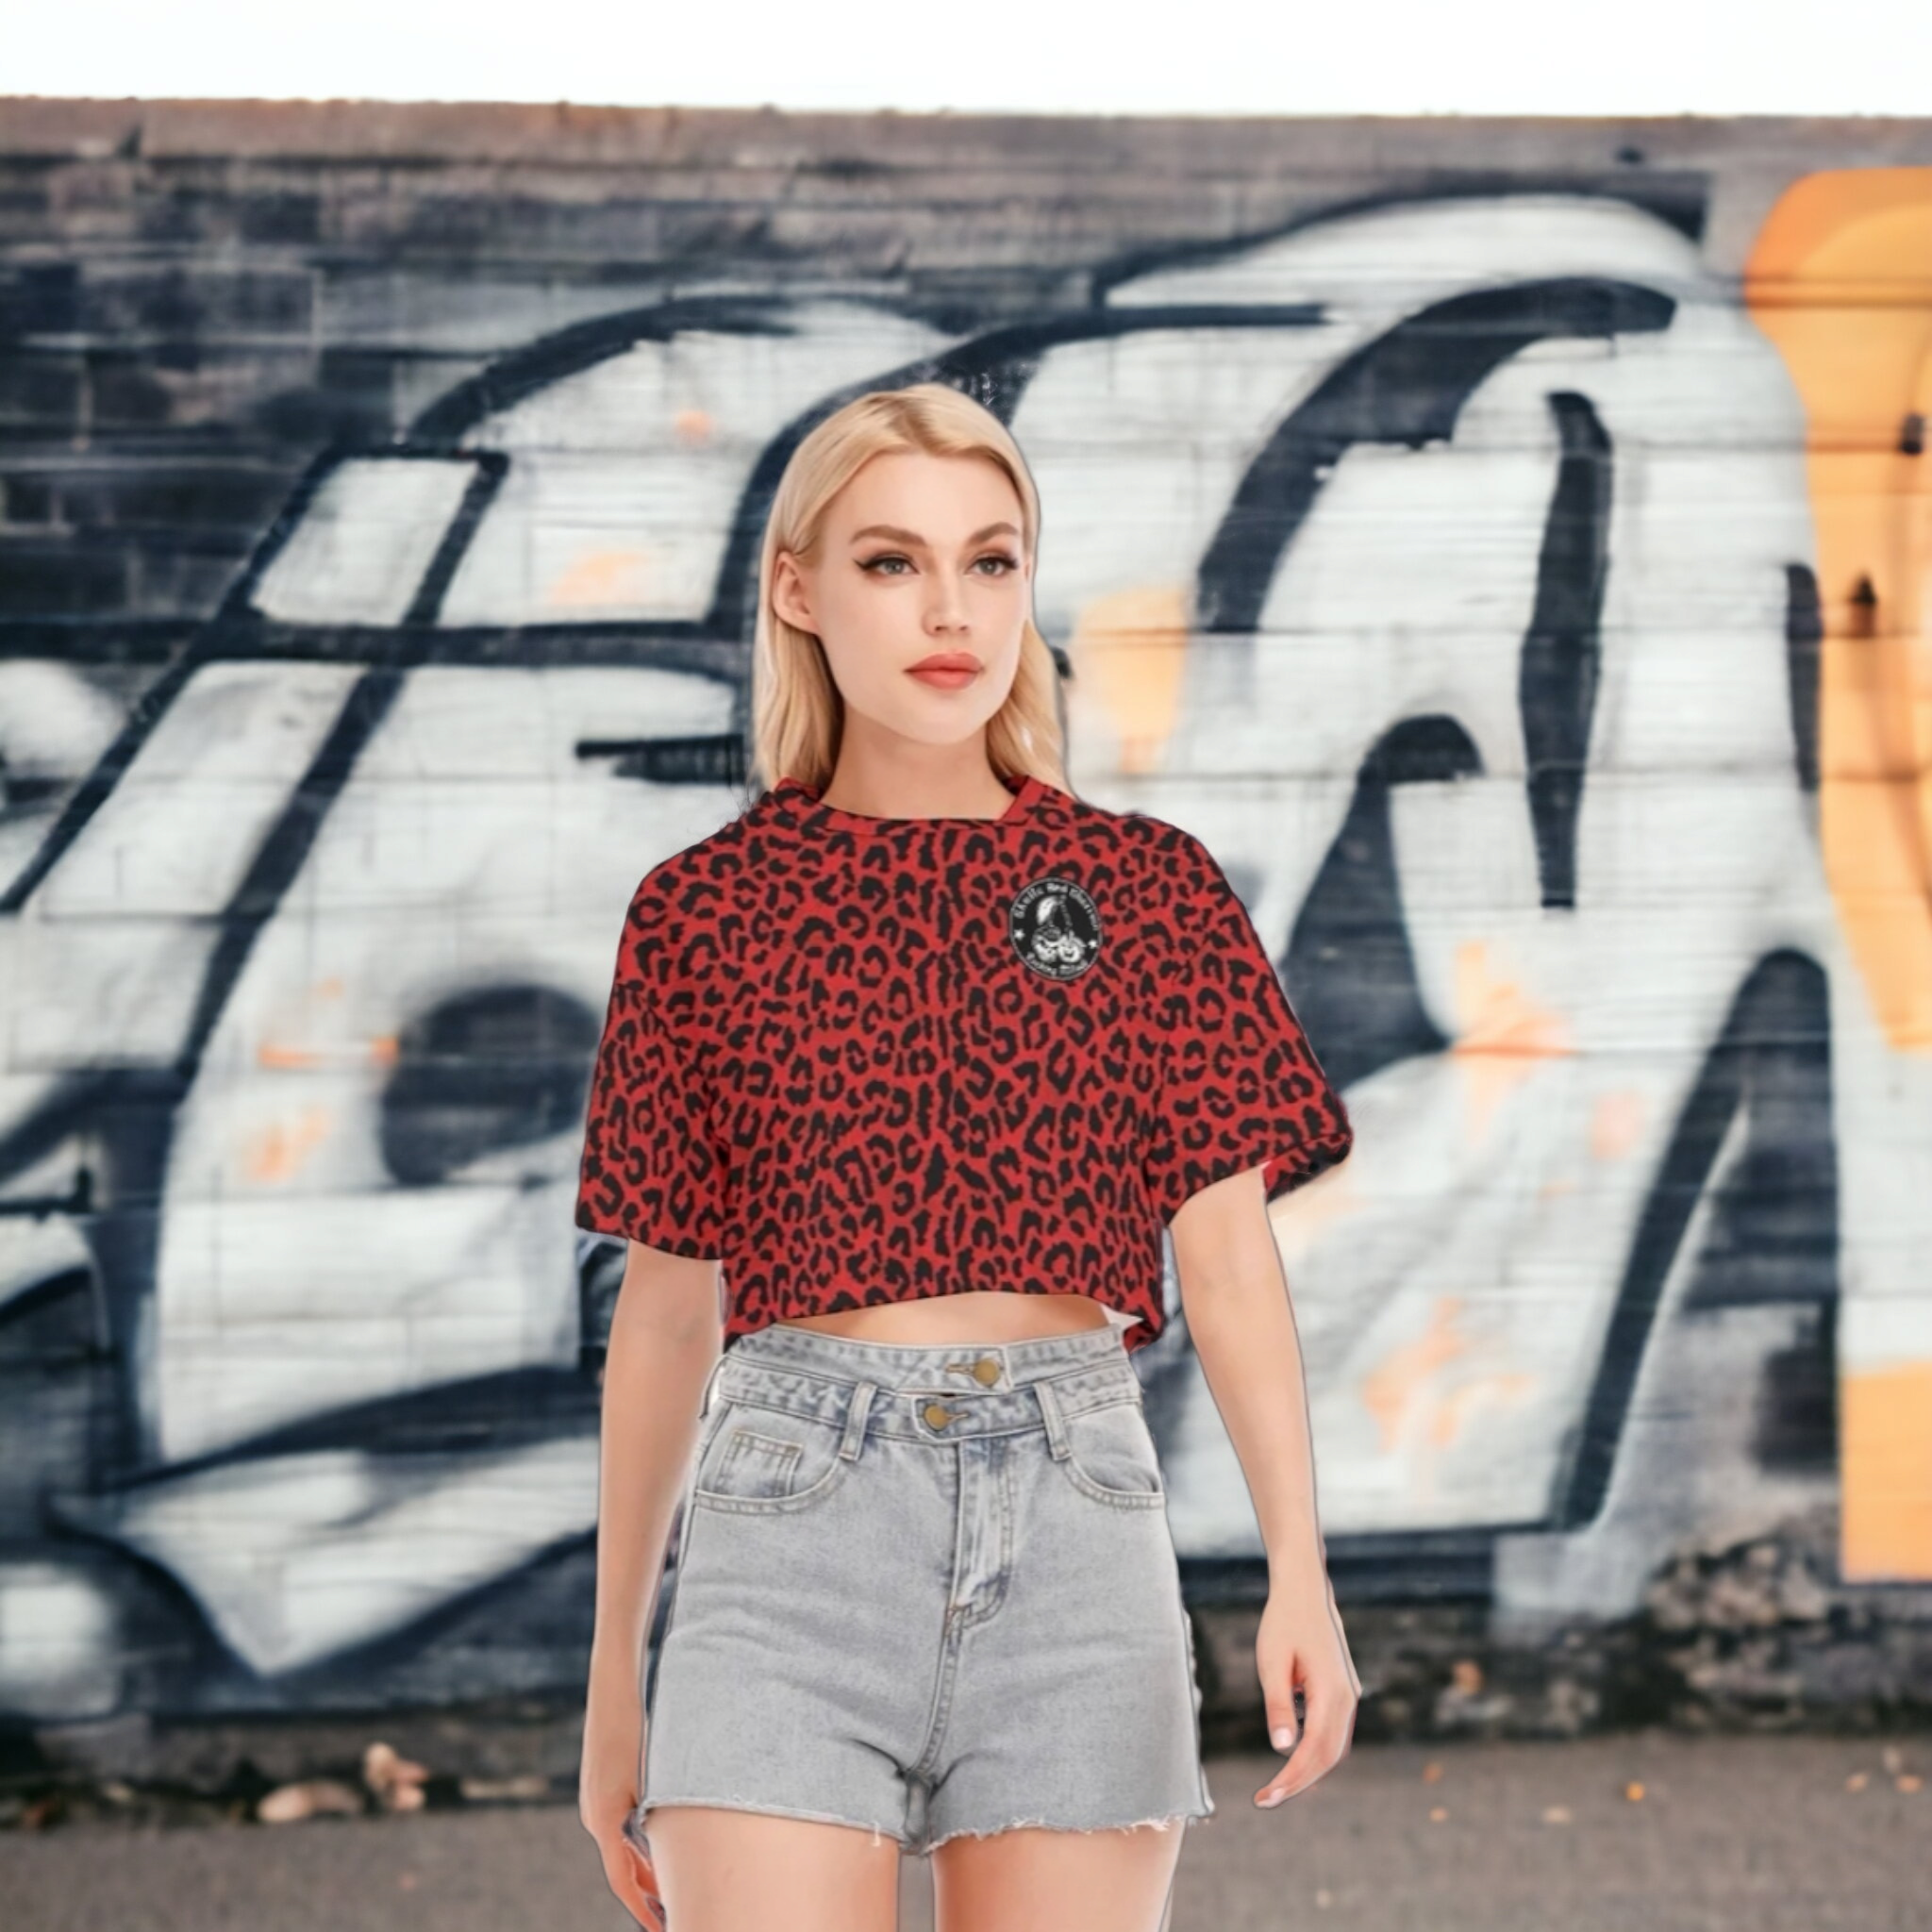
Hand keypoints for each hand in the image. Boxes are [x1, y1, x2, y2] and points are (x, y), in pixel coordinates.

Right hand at [581, 1730, 666, 1929]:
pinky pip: (619, 1831)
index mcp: (604, 1820)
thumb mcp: (646, 1776)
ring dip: (644, 1871)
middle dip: (647, 1894)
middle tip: (674, 1914)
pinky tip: (658, 1849)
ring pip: (621, 1851)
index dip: (642, 1908)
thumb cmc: (632, 1731)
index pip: (622, 1879)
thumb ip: (651, 1814)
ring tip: (672, 1892)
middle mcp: (595, 1817)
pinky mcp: (601, 1792)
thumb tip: (668, 1848)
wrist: (613, 1693)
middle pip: (622, 1869)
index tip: (659, 1928)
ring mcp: (595, 1805)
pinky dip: (637, 1848)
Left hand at [1253, 1567, 1359, 1805]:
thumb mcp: (1272, 1663)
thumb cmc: (1283, 1622)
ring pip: (1334, 1747)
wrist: (1305, 1590)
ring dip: (1309, 1770)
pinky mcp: (1343, 1691)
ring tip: (1276, 1785)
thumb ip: (1278, 1705)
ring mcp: (1349, 1695)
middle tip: (1265, 1799)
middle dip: (1299, 1782)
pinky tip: (1292, 1755)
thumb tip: (1282, 1749)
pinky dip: (1315, 1751)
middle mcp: (1348, 1699)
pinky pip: (1333, 1732)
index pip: (1313, 1751)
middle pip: (1328, 1757)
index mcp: (1332, 1693)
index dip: (1291, 1779)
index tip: (1266, 1797)